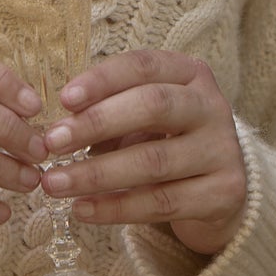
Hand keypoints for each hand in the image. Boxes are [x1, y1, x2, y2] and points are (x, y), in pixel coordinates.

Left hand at [38, 51, 247, 257]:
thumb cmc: (167, 143)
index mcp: (190, 75)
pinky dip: (116, 208)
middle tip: (52, 142)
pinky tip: (82, 209)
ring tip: (54, 184)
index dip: (103, 80)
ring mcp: (223, 150)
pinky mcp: (223, 193)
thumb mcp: (142, 119)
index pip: (144, 66)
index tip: (64, 99)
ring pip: (153, 161)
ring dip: (96, 173)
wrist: (219, 191)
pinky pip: (161, 202)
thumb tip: (57, 128)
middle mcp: (212, 107)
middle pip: (153, 106)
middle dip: (97, 123)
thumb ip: (108, 113)